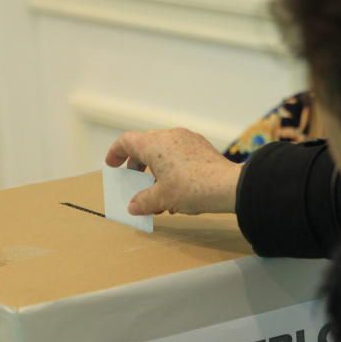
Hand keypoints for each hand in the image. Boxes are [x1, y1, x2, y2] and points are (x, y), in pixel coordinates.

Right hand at [105, 128, 241, 215]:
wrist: (228, 187)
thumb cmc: (192, 188)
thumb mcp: (162, 198)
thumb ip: (143, 201)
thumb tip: (133, 206)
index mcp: (154, 144)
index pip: (127, 141)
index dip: (116, 152)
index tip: (112, 164)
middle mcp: (169, 136)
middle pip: (145, 145)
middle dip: (137, 165)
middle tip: (136, 181)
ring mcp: (187, 139)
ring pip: (163, 151)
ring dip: (156, 170)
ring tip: (158, 192)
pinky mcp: (201, 147)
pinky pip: (179, 153)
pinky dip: (171, 168)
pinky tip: (177, 190)